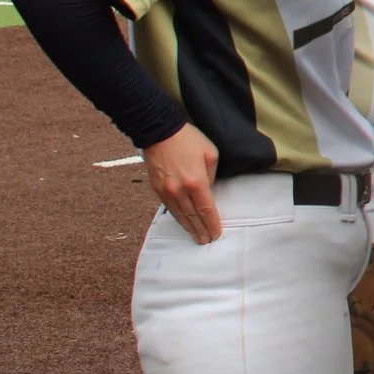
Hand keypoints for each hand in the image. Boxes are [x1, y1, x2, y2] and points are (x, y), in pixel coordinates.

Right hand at [144, 123, 222, 243]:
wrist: (160, 133)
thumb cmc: (189, 140)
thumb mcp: (210, 154)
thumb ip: (211, 175)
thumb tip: (208, 189)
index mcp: (196, 182)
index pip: (206, 209)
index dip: (212, 223)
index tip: (216, 233)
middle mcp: (180, 191)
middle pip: (193, 216)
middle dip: (201, 230)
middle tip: (207, 241)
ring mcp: (166, 191)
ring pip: (180, 215)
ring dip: (189, 227)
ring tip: (196, 236)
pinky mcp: (157, 189)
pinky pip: (169, 208)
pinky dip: (177, 218)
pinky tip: (183, 222)